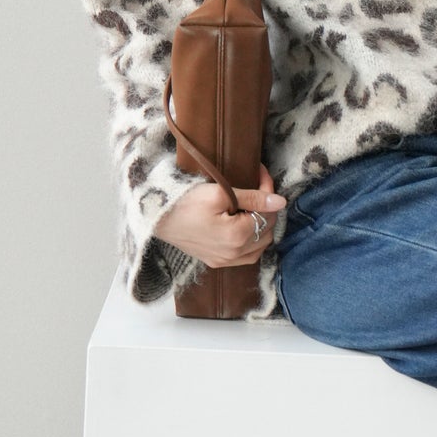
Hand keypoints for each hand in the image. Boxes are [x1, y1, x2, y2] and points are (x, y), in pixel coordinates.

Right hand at [153, 163, 285, 269]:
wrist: (155, 217)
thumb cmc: (184, 202)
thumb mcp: (219, 193)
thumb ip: (253, 198)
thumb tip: (281, 202)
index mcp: (237, 236)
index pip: (268, 213)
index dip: (268, 191)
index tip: (261, 174)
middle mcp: (234, 254)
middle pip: (266, 230)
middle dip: (266, 208)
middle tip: (256, 188)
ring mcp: (224, 261)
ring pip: (259, 246)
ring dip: (260, 226)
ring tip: (250, 206)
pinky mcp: (215, 262)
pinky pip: (246, 257)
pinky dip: (251, 242)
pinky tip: (244, 227)